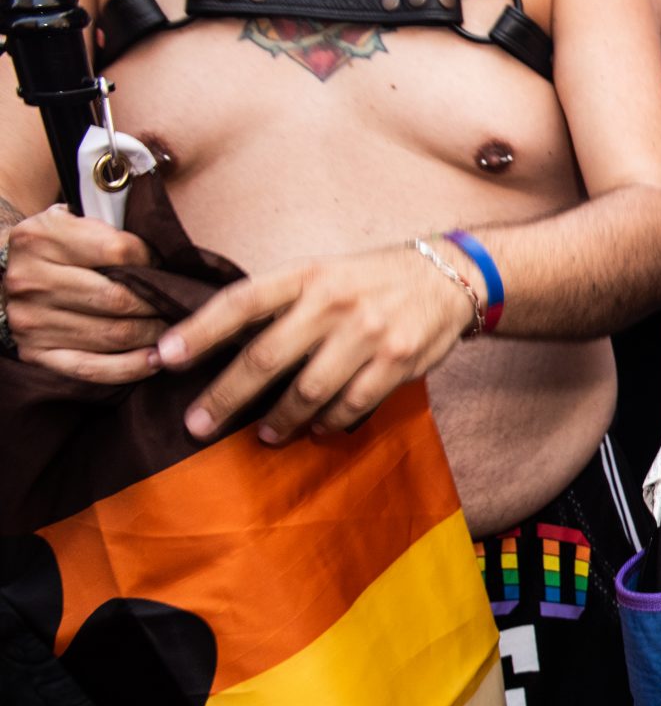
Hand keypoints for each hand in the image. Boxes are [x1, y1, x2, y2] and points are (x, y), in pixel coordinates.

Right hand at [3, 206, 164, 382]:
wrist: (3, 275)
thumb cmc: (57, 249)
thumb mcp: (73, 223)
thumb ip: (111, 235)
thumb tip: (166, 264)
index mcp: (41, 238)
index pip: (118, 251)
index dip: (152, 262)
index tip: (167, 270)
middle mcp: (30, 280)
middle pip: (118, 299)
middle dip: (158, 305)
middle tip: (181, 307)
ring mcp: (31, 320)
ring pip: (112, 335)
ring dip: (154, 336)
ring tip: (176, 332)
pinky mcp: (35, 353)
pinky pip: (92, 369)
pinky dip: (130, 368)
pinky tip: (154, 360)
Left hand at [157, 242, 476, 443]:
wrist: (450, 277)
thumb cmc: (375, 278)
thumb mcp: (325, 272)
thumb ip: (284, 302)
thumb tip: (227, 345)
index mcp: (308, 274)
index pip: (241, 302)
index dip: (200, 330)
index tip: (165, 356)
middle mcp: (334, 302)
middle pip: (265, 357)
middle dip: (225, 396)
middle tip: (198, 425)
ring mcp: (368, 334)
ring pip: (308, 390)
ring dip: (280, 419)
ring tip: (264, 433)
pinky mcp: (397, 362)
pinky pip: (351, 404)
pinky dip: (328, 422)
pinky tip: (317, 428)